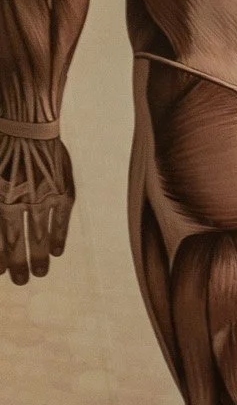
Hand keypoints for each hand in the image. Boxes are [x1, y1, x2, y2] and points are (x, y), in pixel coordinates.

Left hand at [0, 132, 75, 285]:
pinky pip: (60, 221)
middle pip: (16, 242)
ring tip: (38, 274)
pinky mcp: (62, 193)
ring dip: (37, 258)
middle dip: (17, 265)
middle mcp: (17, 204)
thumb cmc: (0, 146)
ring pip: (39, 236)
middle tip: (20, 282)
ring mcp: (42, 199)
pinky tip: (55, 252)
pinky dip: (57, 237)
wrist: (25, 123)